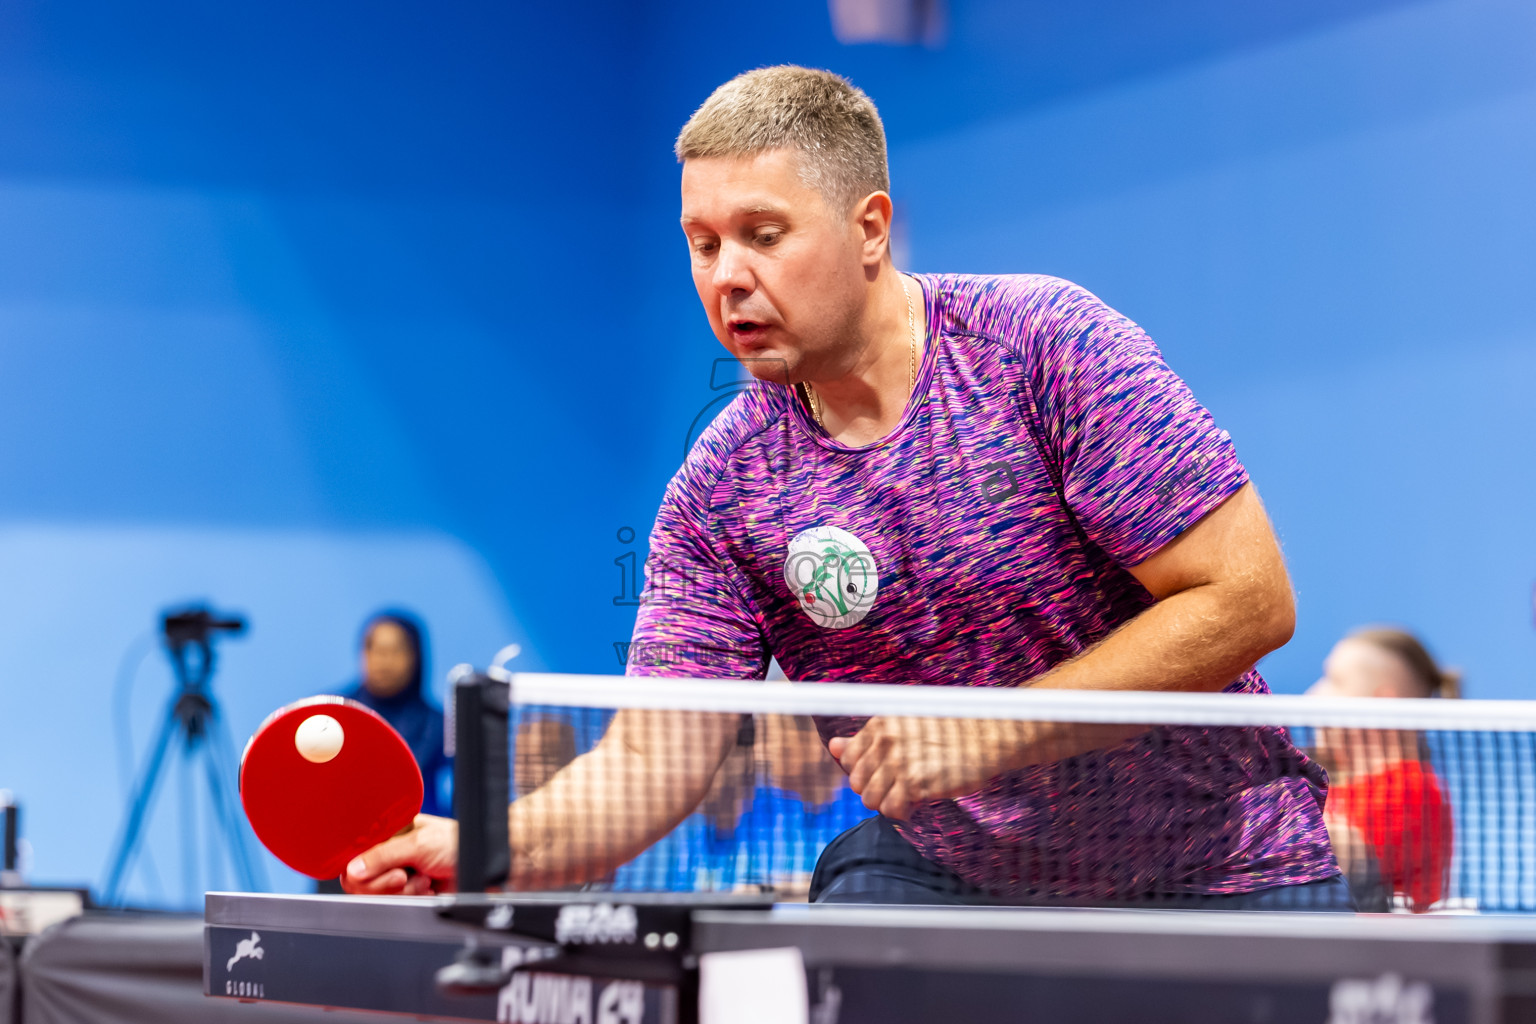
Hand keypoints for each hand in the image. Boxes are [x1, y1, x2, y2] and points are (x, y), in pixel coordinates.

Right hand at [342, 814, 457, 895]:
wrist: (482, 866)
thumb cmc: (458, 843)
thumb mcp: (418, 844)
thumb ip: (384, 856)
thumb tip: (353, 869)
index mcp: (389, 832)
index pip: (355, 855)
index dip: (361, 870)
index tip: (378, 872)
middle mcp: (391, 852)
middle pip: (363, 880)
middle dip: (385, 883)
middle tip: (405, 875)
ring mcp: (400, 872)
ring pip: (380, 894)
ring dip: (404, 890)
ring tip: (424, 878)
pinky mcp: (410, 889)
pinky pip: (397, 902)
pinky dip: (413, 897)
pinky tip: (428, 887)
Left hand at [828, 717, 1024, 820]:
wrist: (986, 739)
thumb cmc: (946, 732)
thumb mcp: (903, 726)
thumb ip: (865, 739)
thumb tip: (833, 747)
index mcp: (880, 724)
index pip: (847, 759)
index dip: (862, 771)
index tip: (882, 774)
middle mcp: (886, 741)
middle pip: (857, 782)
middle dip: (874, 789)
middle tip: (897, 787)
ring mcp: (900, 763)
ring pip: (870, 799)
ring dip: (887, 803)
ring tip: (906, 797)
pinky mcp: (916, 783)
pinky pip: (891, 810)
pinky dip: (901, 812)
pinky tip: (915, 804)